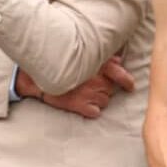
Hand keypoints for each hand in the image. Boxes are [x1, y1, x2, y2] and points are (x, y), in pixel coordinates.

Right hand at [18, 56, 135, 118]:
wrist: (36, 78)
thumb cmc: (58, 63)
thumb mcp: (80, 55)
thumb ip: (102, 57)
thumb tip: (119, 61)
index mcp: (96, 65)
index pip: (119, 74)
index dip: (127, 81)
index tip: (130, 86)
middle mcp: (95, 79)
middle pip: (111, 89)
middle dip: (105, 88)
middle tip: (91, 85)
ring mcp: (88, 94)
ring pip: (105, 101)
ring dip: (98, 99)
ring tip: (85, 93)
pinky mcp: (79, 106)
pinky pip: (95, 112)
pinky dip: (91, 109)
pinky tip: (82, 103)